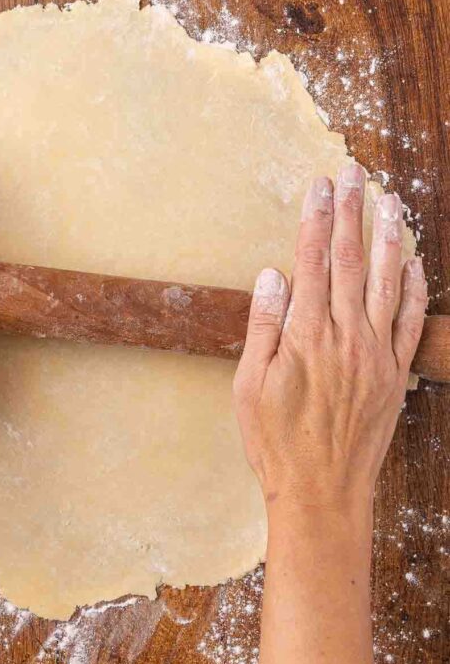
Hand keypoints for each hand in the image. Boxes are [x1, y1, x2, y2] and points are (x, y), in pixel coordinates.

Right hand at [233, 163, 426, 517]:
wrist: (322, 492)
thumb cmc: (276, 443)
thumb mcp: (249, 386)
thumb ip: (264, 327)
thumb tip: (273, 275)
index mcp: (306, 336)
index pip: (313, 262)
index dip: (316, 219)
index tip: (319, 185)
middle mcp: (346, 337)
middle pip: (351, 261)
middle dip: (352, 211)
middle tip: (354, 172)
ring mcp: (376, 354)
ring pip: (387, 282)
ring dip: (388, 237)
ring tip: (390, 200)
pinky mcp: (394, 373)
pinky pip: (411, 322)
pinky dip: (415, 288)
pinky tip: (414, 262)